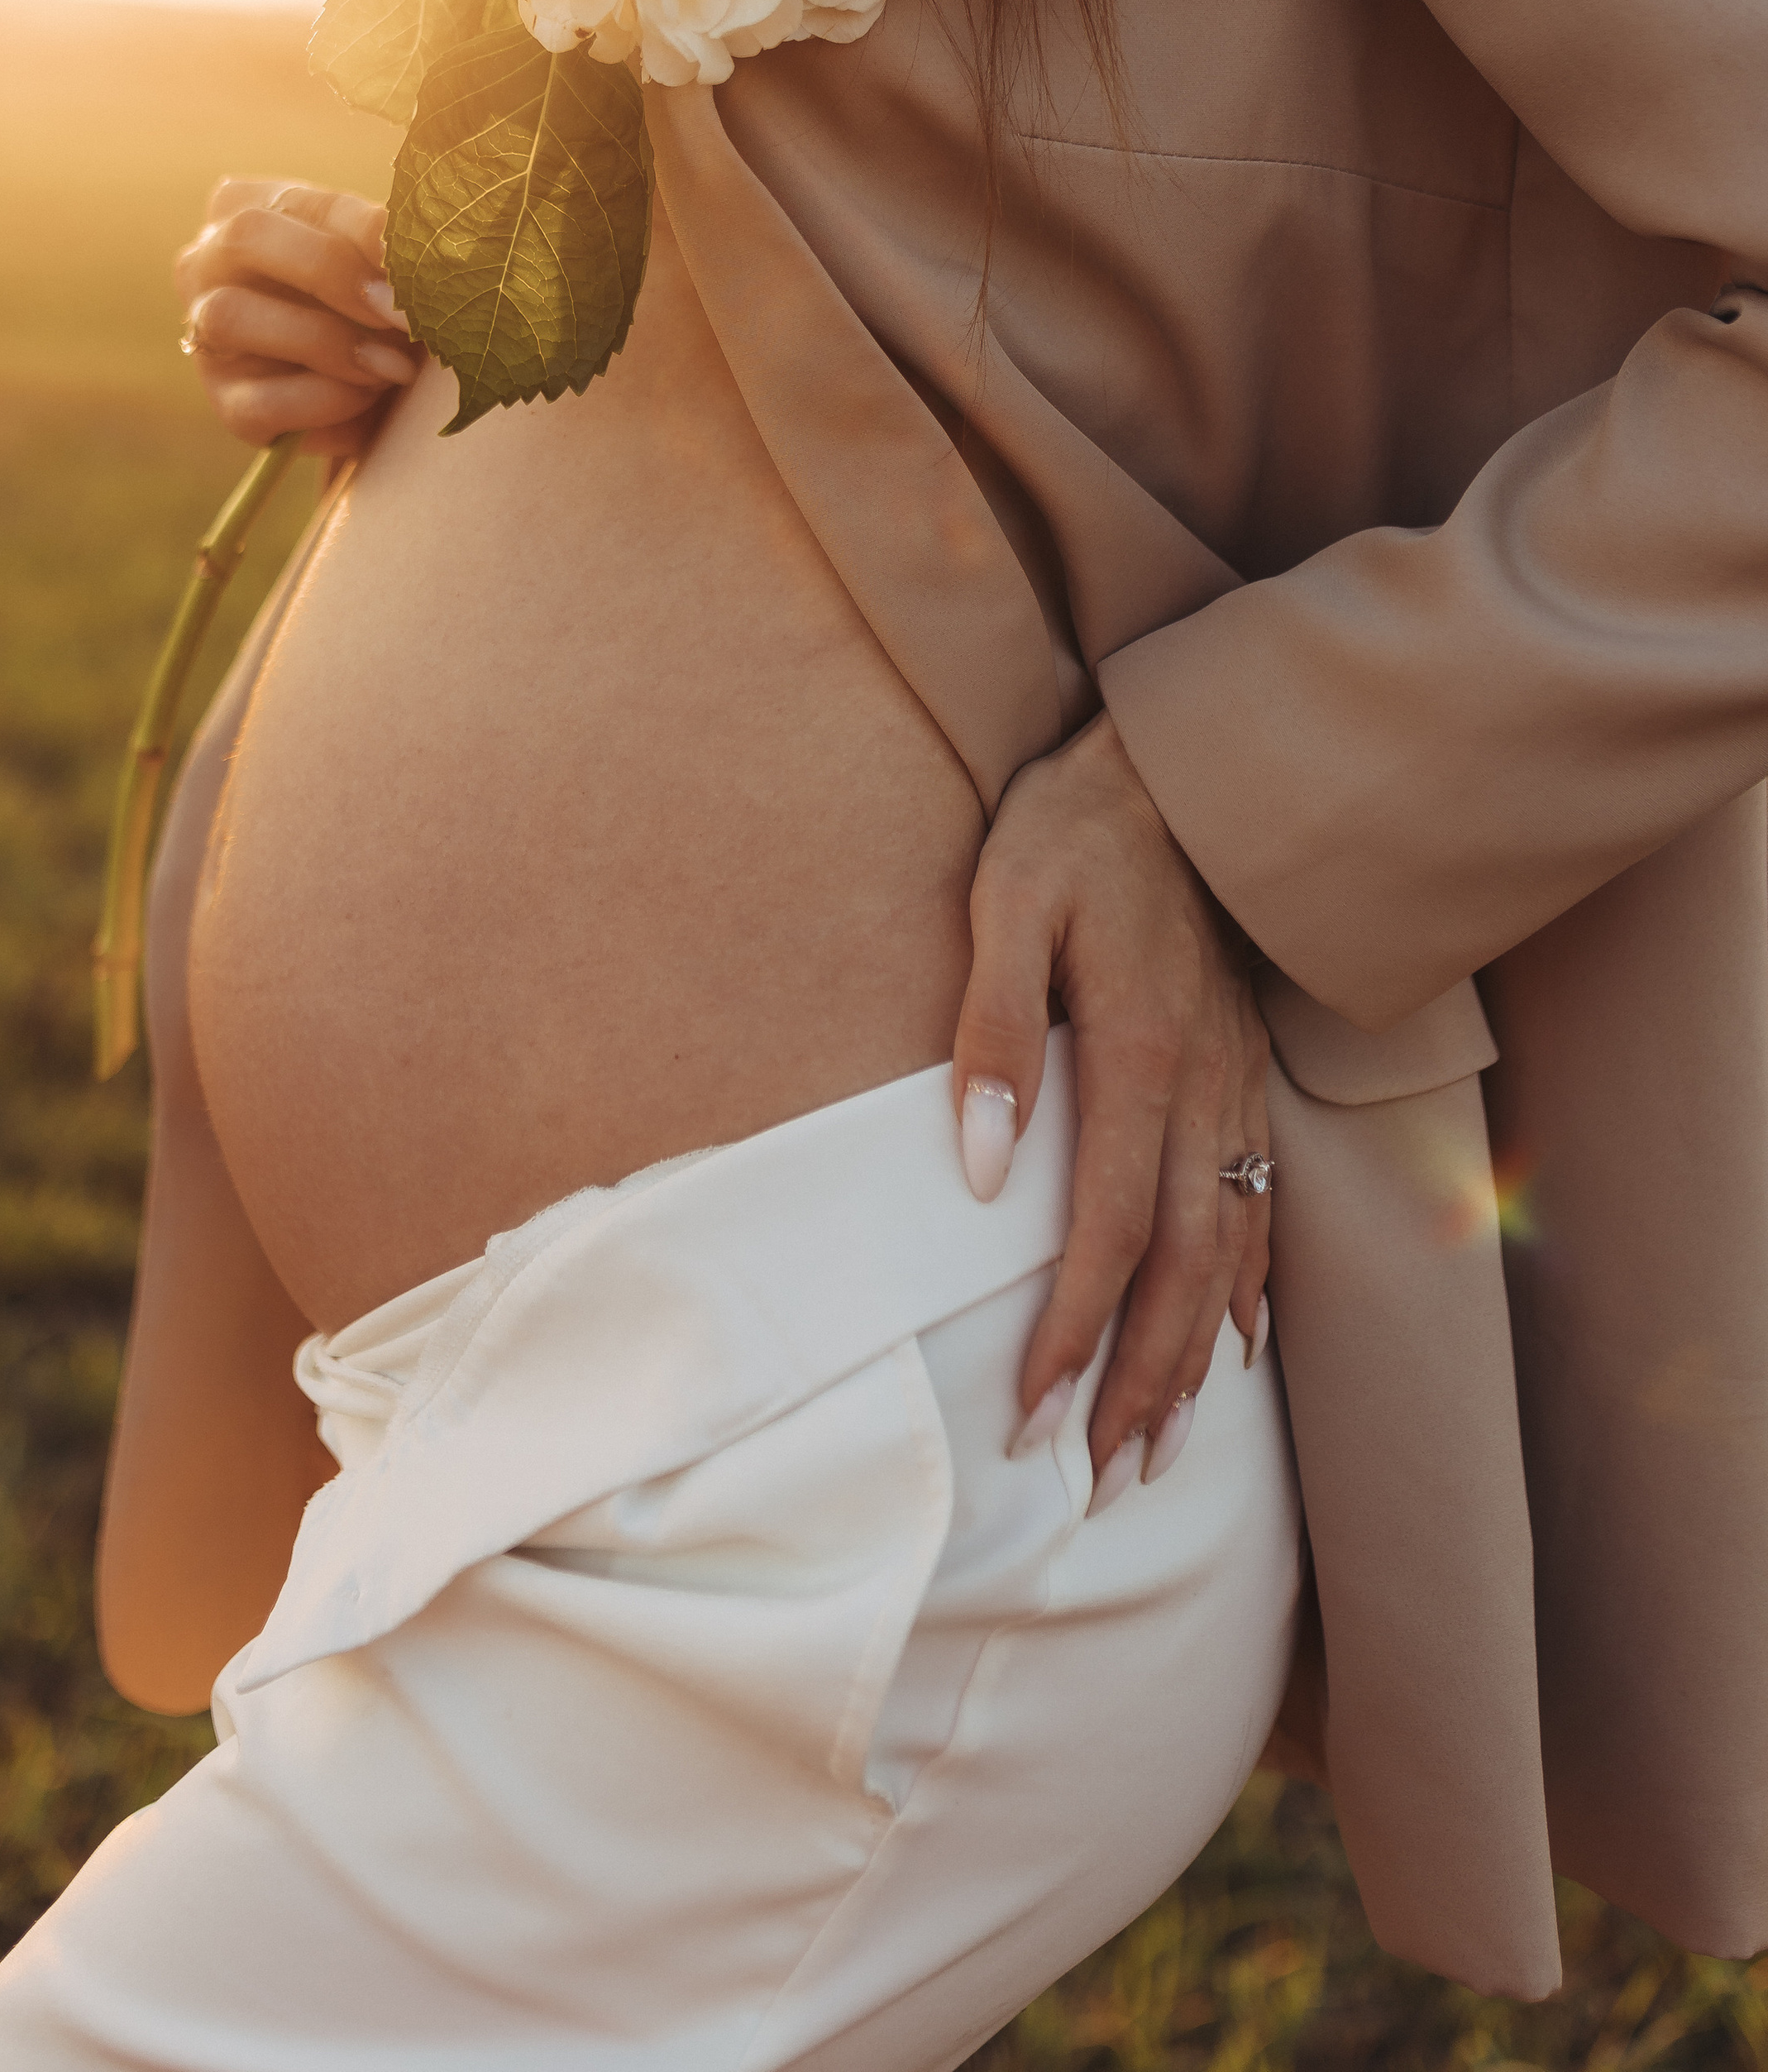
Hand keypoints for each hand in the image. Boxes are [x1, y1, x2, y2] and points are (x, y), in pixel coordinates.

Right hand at [174, 177, 420, 456]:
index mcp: (247, 205)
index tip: (417, 257)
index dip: (365, 229)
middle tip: (401, 313)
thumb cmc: (375, 305)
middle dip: (333, 273)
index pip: (304, 202)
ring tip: (395, 367)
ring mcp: (204, 332)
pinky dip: (325, 400)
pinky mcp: (225, 403)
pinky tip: (369, 397)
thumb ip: (389, 249)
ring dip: (329, 342)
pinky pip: (259, 400)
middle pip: (247, 236)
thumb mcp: (379, 264)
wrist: (375, 391)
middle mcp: (208, 260)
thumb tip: (426, 247)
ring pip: (232, 317)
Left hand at [952, 713, 1271, 1497]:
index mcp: (1141, 1052)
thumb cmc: (1074, 828)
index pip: (1106, 1229)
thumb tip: (979, 1169)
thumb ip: (993, 1029)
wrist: (1180, 766)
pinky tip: (1238, 1342)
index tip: (1035, 1412)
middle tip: (1099, 1476)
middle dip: (1140, 1379)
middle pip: (1181, 1267)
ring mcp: (1237, 1083)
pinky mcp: (1245, 1069)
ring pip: (1230, 1250)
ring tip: (1160, 1448)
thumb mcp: (1005, 899)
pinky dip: (1253, 1284)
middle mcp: (1205, 1086)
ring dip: (1194, 1357)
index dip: (1074, 1330)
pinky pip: (1263, 1199)